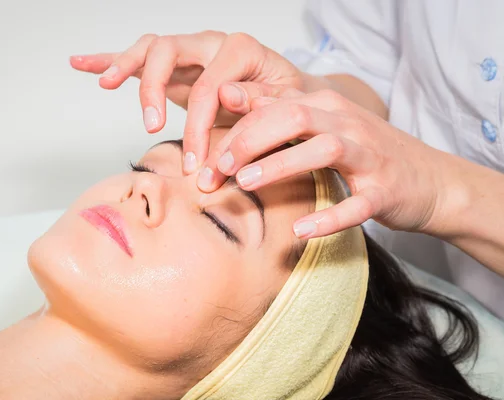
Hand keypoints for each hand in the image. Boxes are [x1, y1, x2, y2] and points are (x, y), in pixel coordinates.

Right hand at [69, 31, 331, 172]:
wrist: (287, 94)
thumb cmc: (285, 101)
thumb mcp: (284, 104)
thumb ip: (260, 101)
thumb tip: (228, 97)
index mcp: (239, 51)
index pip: (207, 85)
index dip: (199, 126)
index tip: (195, 163)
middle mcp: (209, 44)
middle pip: (168, 51)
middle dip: (154, 90)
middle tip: (153, 129)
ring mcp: (189, 52)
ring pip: (149, 48)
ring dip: (124, 64)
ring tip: (105, 83)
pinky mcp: (174, 66)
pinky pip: (137, 57)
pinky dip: (108, 59)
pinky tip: (81, 63)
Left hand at [198, 88, 445, 238]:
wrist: (430, 179)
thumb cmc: (364, 153)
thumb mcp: (322, 125)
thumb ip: (279, 110)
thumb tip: (231, 96)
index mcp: (327, 107)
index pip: (274, 106)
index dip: (235, 128)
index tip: (205, 156)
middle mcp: (348, 124)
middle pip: (294, 116)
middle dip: (250, 139)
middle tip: (218, 168)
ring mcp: (370, 156)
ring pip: (324, 150)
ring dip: (282, 165)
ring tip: (247, 184)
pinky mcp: (385, 191)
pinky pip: (357, 204)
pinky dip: (329, 217)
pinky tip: (300, 230)